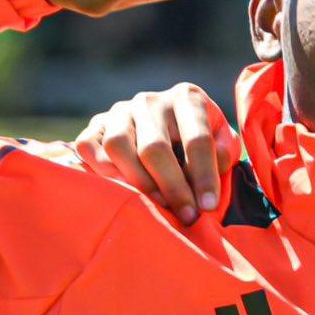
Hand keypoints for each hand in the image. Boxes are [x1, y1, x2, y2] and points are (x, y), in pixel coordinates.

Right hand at [74, 82, 235, 224]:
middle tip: (186, 216)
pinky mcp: (96, 124)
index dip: (204, 176)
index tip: (209, 206)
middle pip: (155, 148)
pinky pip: (90, 147)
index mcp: (187, 98)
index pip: (197, 140)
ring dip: (138, 183)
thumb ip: (224, 153)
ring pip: (118, 147)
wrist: (168, 129)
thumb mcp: (222, 141)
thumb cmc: (200, 141)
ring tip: (158, 207)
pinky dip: (104, 172)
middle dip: (172, 187)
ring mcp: (120, 110)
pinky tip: (124, 192)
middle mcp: (150, 100)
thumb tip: (213, 169)